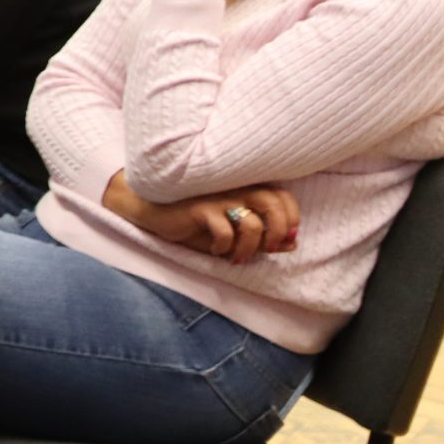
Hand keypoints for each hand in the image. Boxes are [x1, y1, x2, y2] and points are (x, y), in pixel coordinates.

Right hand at [103, 173, 300, 264]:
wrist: (151, 209)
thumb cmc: (194, 218)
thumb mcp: (232, 229)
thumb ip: (262, 235)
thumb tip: (293, 243)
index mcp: (244, 186)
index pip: (283, 195)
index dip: (292, 217)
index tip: (287, 237)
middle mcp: (234, 187)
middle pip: (273, 204)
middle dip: (278, 231)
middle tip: (267, 248)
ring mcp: (217, 197)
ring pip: (252, 224)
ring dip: (250, 248)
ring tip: (237, 256)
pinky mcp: (200, 208)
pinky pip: (225, 232)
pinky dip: (224, 247)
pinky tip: (214, 250)